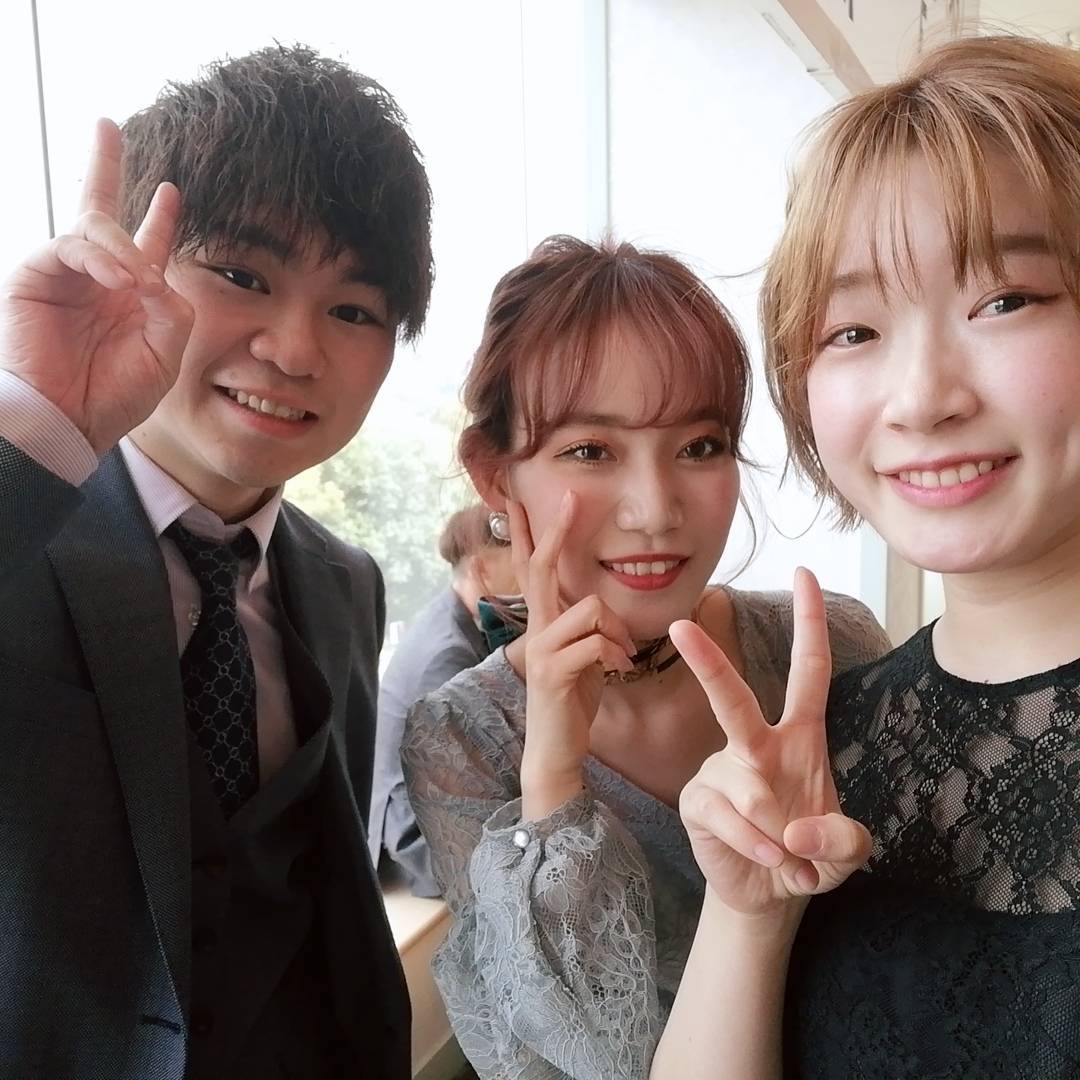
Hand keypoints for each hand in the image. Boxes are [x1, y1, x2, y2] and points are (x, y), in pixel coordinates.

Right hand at [0, 118, 193, 454]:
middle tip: (107, 125)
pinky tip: (119, 278)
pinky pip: (70, 248)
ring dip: (122, 247)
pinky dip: (98, 258)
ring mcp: (65, 275)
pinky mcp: (35, 277)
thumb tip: (157, 271)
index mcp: (131, 294)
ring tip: (135, 280)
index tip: (171, 190)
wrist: (72, 421)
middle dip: (105, 165)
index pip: (147, 245)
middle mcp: (97, 277)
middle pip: (101, 209)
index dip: (160, 217)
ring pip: (94, 230)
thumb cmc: (116, 394)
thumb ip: (174, 309)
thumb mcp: (165, 354)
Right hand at [508, 492, 635, 818]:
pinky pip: (597, 642)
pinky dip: (617, 654)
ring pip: (590, 608)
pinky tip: (619, 672)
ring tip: (621, 657)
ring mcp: (542, 649)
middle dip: (557, 530)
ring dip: (618, 630)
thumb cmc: (572, 702)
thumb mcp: (582, 658)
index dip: (530, 534)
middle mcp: (536, 630)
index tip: (521, 501)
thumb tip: (602, 611)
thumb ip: (586, 630)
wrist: (555, 751)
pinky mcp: (554, 671)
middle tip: (572, 496)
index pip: (533, 569)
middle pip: (541, 568)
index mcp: (544, 624)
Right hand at [673, 568, 870, 917]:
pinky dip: (755, 845)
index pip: (809, 670)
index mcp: (799, 737)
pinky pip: (726, 818)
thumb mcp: (847, 853)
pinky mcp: (697, 801)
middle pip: (733, 698)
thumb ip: (843, 840)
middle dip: (708, 663)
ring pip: (745, 789)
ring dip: (776, 832)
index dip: (809, 622)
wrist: (770, 894)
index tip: (806, 573)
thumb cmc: (810, 856)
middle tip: (681, 629)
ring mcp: (721, 771)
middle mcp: (756, 745)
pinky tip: (770, 860)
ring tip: (791, 860)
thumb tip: (794, 828)